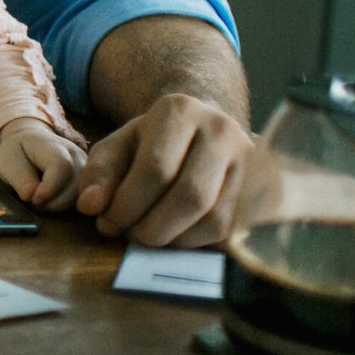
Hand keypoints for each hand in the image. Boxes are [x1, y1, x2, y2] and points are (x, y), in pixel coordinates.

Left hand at [0, 118, 87, 209]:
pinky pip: (83, 200)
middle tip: (34, 200)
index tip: (34, 200)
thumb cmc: (19, 152)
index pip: (61, 167)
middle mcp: (77, 156)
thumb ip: (19, 177)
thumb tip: (30, 196)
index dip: (49, 188)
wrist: (33, 143)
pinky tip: (54, 199)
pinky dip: (67, 206)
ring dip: (60, 205)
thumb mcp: (9, 161)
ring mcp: (87, 169)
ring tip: (42, 198)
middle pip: (75, 186)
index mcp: (55, 146)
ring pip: (81, 197)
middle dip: (53, 202)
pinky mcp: (89, 181)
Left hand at [75, 93, 251, 247]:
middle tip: (129, 235)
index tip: (107, 222)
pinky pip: (231, 231)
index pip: (156, 168)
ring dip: (175, 240)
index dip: (127, 205)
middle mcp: (223, 130)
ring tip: (149, 235)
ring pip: (215, 219)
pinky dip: (198, 243)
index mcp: (180, 111)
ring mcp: (252, 161)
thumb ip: (98, 173)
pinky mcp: (264, 190)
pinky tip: (176, 234)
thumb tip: (90, 206)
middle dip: (152, 227)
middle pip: (190, 196)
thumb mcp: (117, 147)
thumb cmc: (152, 142)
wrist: (201, 130)